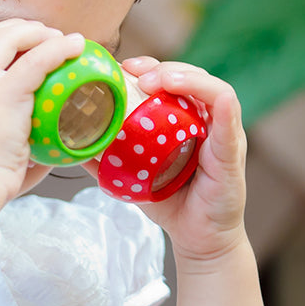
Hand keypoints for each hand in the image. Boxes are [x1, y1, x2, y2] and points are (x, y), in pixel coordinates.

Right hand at [0, 20, 84, 206]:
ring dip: (39, 33)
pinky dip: (58, 48)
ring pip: (10, 37)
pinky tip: (75, 46)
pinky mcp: (0, 94)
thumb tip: (23, 127)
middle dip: (20, 30)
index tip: (20, 43)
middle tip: (46, 38)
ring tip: (62, 41)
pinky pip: (36, 59)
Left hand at [121, 56, 247, 261]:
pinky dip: (221, 103)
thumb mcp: (132, 175)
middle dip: (162, 67)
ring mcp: (223, 134)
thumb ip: (105, 159)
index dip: (150, 67)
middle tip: (134, 72)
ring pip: (212, 89)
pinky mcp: (232, 152)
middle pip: (190, 77)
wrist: (196, 238)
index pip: (171, 80)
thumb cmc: (170, 202)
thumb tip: (72, 146)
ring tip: (159, 80)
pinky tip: (212, 97)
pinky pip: (230, 119)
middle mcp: (207, 121)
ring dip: (186, 77)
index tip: (124, 67)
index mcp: (185, 120)